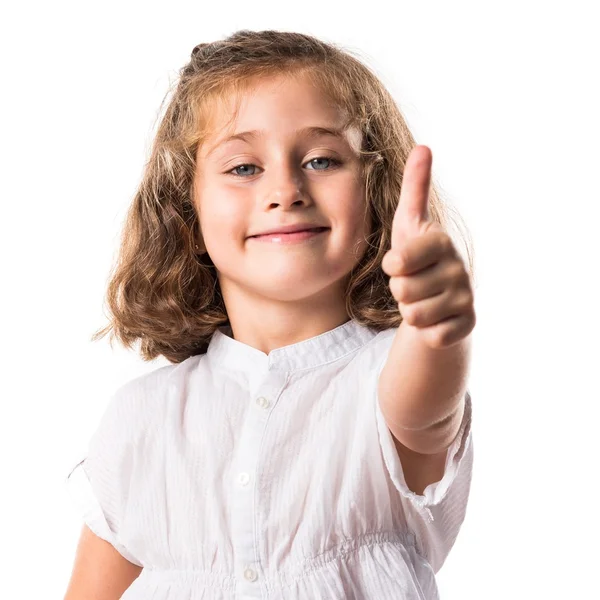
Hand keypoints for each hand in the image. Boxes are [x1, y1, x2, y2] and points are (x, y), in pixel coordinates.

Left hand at [382, 145, 475, 348]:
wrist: (437, 298)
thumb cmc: (416, 257)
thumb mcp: (409, 224)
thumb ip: (414, 188)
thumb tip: (424, 146)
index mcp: (440, 241)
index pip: (399, 260)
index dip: (392, 265)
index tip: (398, 262)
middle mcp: (459, 268)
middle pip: (402, 290)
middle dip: (399, 290)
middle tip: (412, 282)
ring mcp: (465, 298)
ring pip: (414, 314)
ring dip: (410, 310)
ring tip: (421, 298)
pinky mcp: (467, 324)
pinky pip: (431, 335)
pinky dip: (425, 331)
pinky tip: (434, 318)